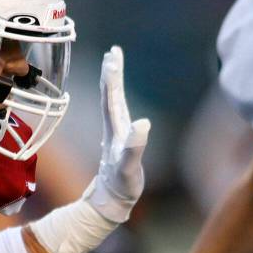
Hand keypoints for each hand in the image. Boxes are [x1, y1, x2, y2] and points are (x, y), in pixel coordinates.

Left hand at [86, 46, 150, 223]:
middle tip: (113, 51)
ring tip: (113, 64)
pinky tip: (118, 95)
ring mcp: (115, 133)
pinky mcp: (119, 140)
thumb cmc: (121, 186)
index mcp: (115, 130)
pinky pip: (117, 112)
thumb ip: (134, 146)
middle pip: (110, 95)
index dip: (113, 77)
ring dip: (112, 82)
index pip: (112, 98)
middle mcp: (112, 128)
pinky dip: (117, 98)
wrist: (110, 201)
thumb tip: (142, 123)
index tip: (113, 55)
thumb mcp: (129, 167)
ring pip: (112, 102)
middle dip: (112, 73)